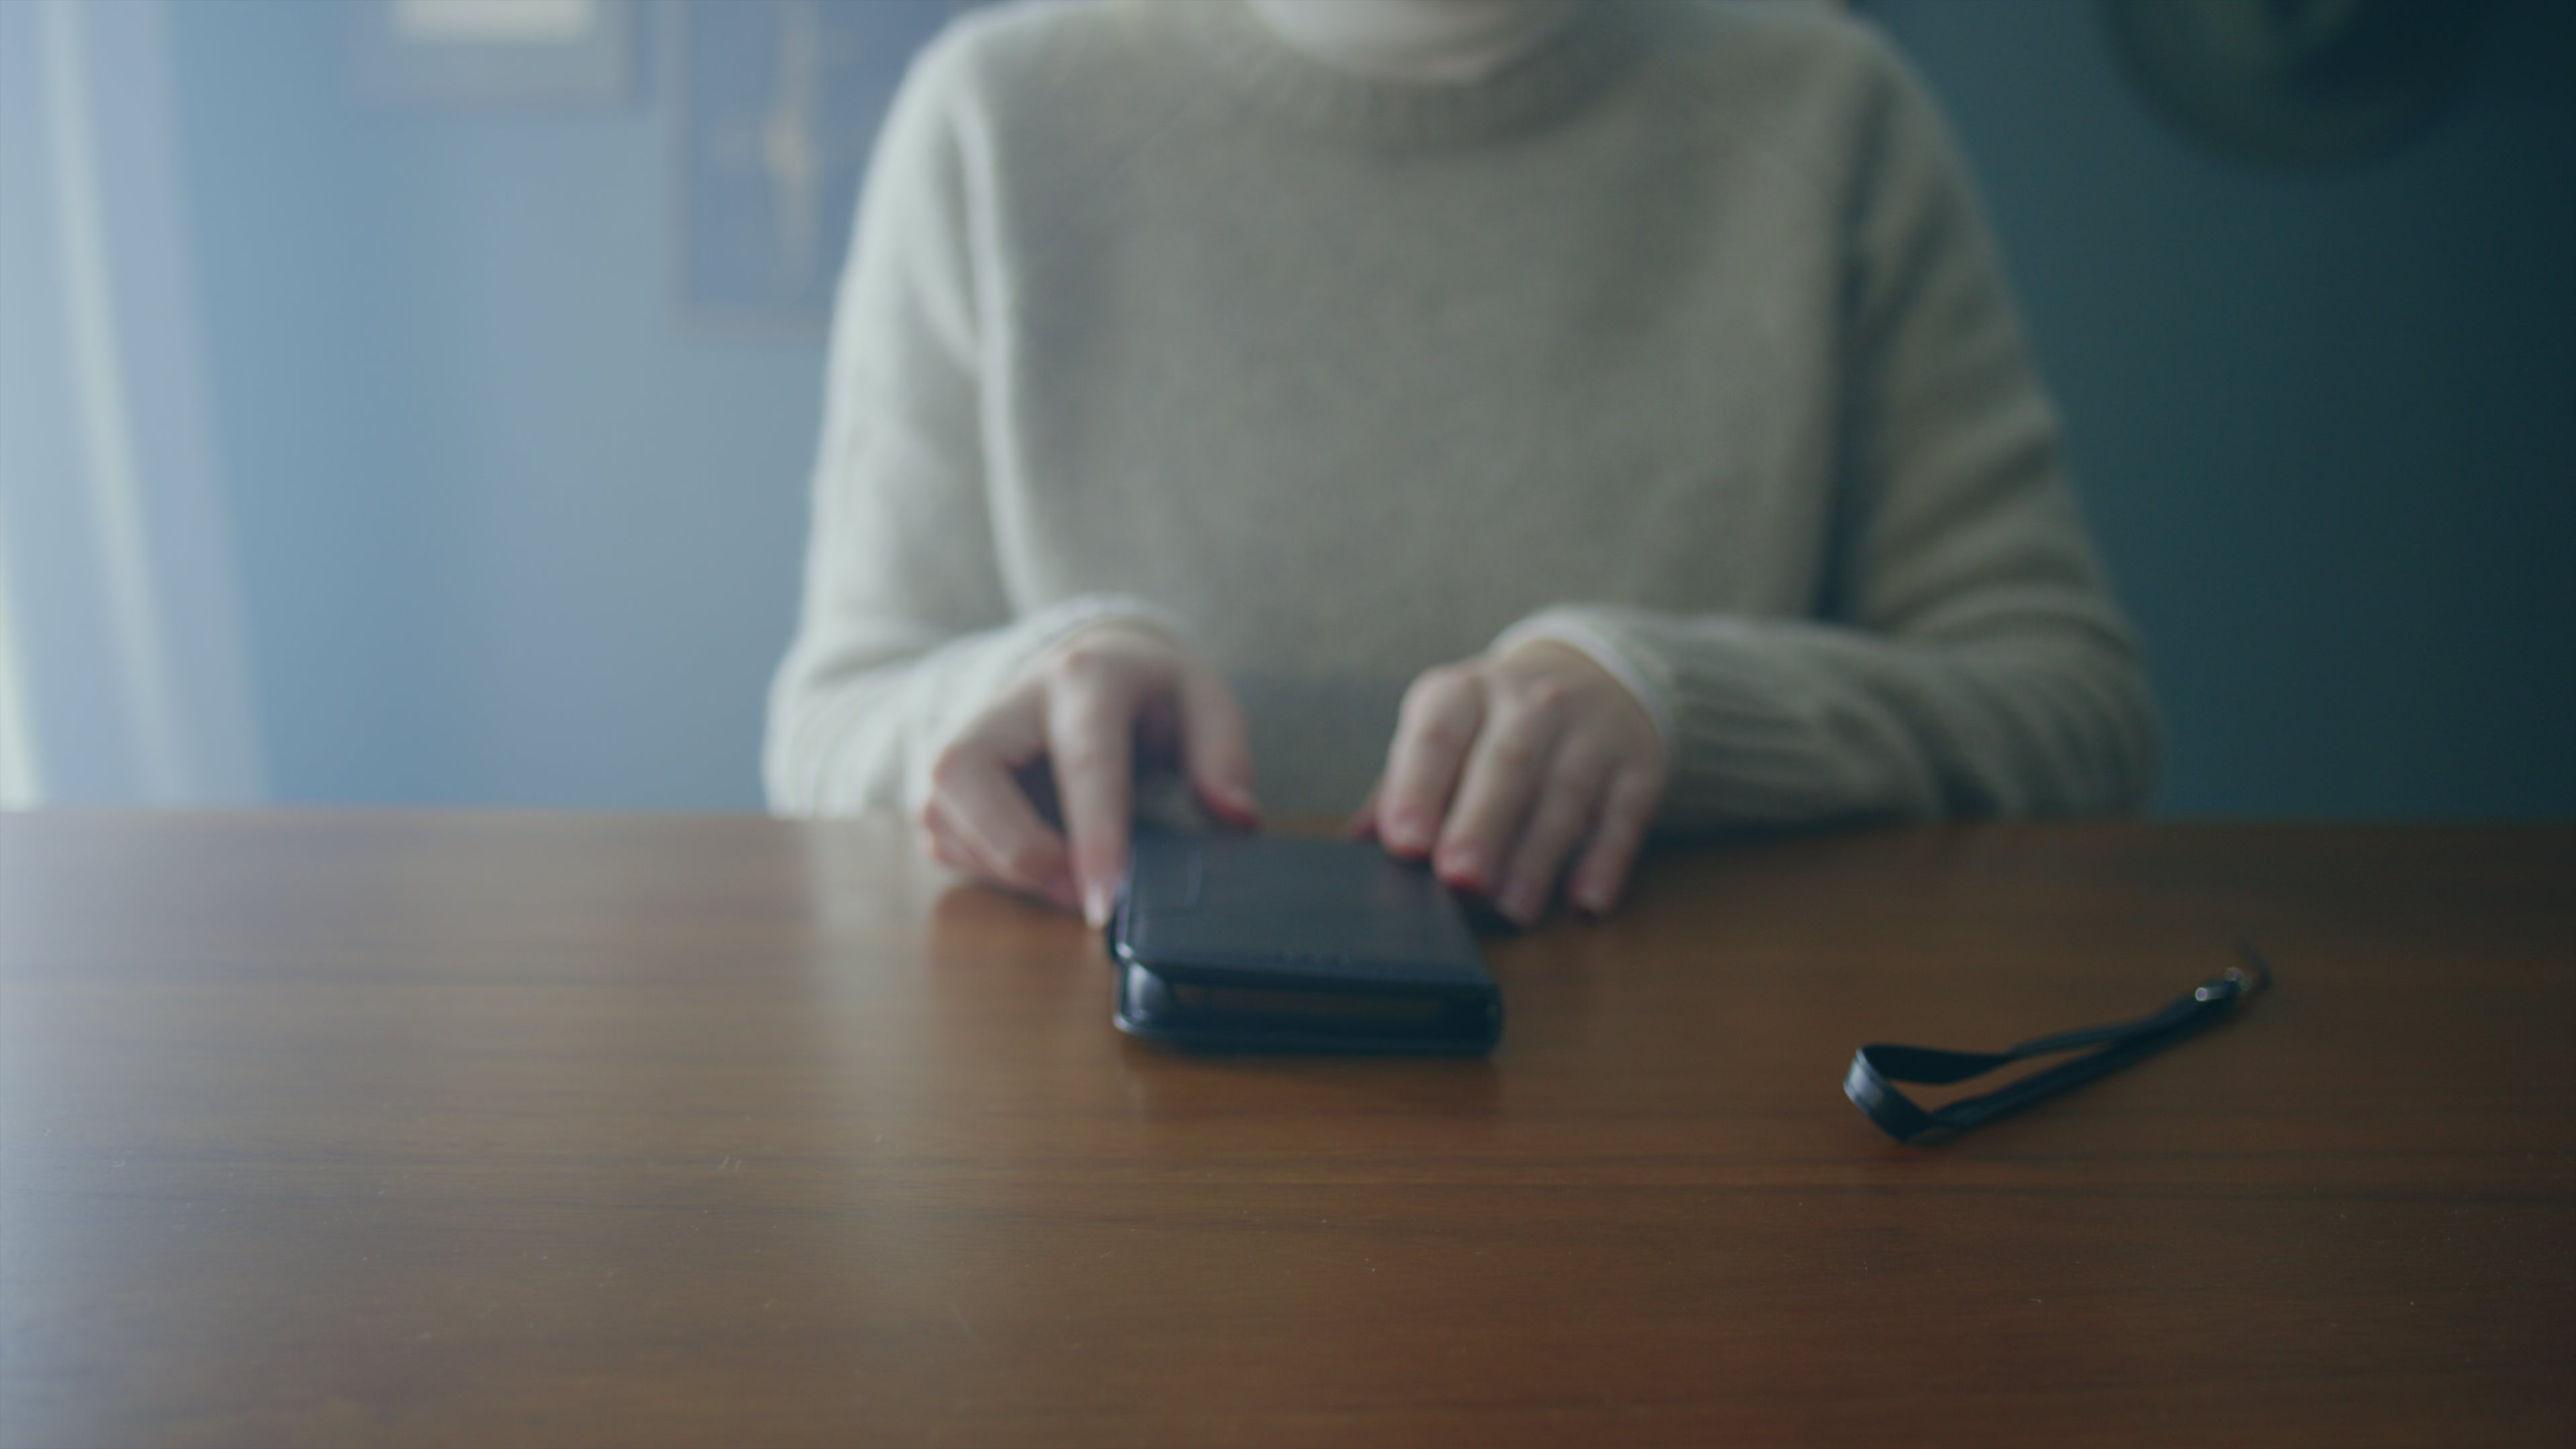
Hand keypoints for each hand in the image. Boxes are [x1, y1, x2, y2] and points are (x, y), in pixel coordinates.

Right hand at [920, 622, 1257, 925]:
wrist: (1087, 665)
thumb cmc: (1147, 695)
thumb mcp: (1204, 703)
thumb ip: (1224, 754)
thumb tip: (1236, 818)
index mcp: (1083, 680)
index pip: (1084, 761)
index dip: (1094, 836)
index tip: (1106, 902)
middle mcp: (1006, 704)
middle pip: (968, 778)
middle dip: (1020, 853)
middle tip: (1081, 898)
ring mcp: (962, 742)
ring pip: (946, 819)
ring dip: (1005, 869)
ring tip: (1070, 876)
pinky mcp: (942, 785)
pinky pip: (944, 843)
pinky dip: (989, 870)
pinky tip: (1039, 859)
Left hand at [1357, 640, 1665, 925]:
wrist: (1595, 674)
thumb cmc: (1495, 724)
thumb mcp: (1444, 732)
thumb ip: (1400, 788)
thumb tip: (1351, 849)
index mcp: (1464, 694)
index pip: (1439, 736)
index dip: (1420, 787)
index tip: (1405, 842)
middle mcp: (1530, 704)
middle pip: (1508, 763)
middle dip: (1482, 823)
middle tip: (1459, 879)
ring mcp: (1590, 733)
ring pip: (1566, 793)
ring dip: (1539, 855)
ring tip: (1512, 908)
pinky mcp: (1638, 768)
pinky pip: (1625, 816)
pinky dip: (1607, 860)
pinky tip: (1586, 901)